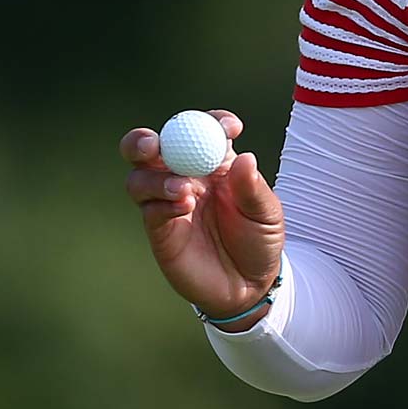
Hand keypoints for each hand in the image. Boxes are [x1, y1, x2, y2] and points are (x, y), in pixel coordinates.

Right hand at [120, 110, 284, 328]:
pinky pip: (149, 209)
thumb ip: (253, 188)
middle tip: (155, 144)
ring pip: (140, 178)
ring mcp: (168, 202)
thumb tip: (245, 157)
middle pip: (151, 148)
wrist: (249, 286)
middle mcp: (185, 177)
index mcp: (214, 163)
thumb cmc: (260, 241)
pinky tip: (183, 208)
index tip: (228, 127)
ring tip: (183, 190)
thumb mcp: (267, 214)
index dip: (210, 122)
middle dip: (144, 141)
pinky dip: (162, 203)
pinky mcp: (160, 230)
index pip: (203, 131)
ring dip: (155, 177)